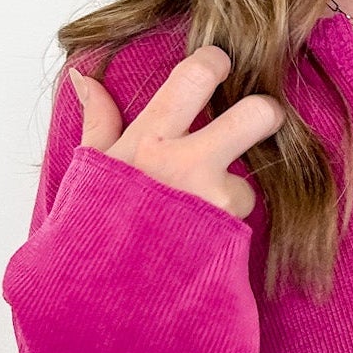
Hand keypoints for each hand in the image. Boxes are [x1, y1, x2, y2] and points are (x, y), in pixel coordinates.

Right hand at [68, 44, 284, 221]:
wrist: (98, 291)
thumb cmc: (96, 225)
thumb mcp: (93, 169)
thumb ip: (99, 122)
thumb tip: (85, 78)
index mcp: (150, 140)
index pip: (195, 77)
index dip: (215, 61)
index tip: (218, 63)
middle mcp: (186, 165)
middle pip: (256, 115)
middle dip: (268, 112)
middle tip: (261, 117)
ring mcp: (212, 202)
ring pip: (247, 181)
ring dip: (230, 194)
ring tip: (194, 211)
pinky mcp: (228, 236)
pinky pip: (239, 220)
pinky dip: (224, 225)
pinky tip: (197, 234)